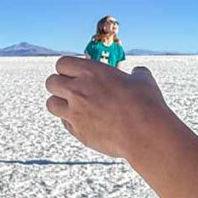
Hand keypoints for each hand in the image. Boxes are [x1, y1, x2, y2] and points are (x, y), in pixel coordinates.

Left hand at [45, 57, 170, 159]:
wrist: (145, 134)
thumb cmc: (147, 105)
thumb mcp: (143, 80)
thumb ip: (135, 73)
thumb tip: (138, 72)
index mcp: (92, 72)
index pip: (62, 63)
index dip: (68, 68)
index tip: (75, 73)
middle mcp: (78, 90)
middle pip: (51, 82)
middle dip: (59, 85)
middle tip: (71, 89)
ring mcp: (75, 113)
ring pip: (51, 104)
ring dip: (60, 103)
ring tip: (73, 106)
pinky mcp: (78, 132)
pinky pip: (65, 123)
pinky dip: (71, 121)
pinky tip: (85, 121)